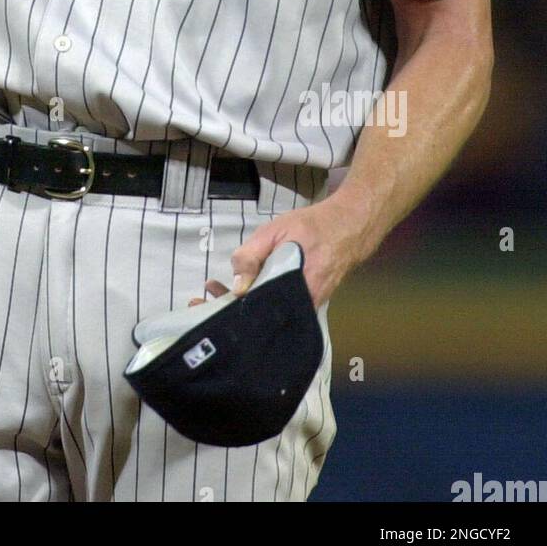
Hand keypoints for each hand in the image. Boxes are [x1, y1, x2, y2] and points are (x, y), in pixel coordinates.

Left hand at [187, 197, 369, 310]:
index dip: (226, 310)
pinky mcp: (305, 304)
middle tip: (197, 302)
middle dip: (226, 311)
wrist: (349, 228)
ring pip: (266, 312)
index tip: (201, 305)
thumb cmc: (312, 227)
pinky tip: (239, 289)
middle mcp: (299, 308)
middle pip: (258, 318)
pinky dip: (256, 299)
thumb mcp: (277, 231)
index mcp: (293, 291)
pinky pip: (276, 306)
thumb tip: (236, 286)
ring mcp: (303, 308)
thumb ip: (253, 255)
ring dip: (239, 304)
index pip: (254, 311)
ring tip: (212, 292)